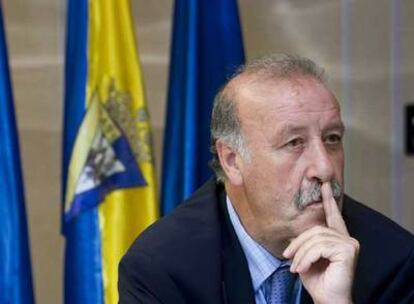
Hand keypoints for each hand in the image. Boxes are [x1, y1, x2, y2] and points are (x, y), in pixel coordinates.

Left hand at [283, 183, 358, 303]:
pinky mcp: (348, 250)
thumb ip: (305, 244)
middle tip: (287, 256)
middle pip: (315, 229)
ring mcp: (349, 243)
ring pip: (315, 238)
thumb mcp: (306, 258)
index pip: (333, 216)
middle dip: (298, 243)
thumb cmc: (318, 281)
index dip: (328, 200)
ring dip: (301, 253)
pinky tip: (301, 269)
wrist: (328, 300)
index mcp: (338, 238)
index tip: (324, 185)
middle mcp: (347, 238)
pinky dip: (306, 258)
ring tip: (295, 267)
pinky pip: (319, 247)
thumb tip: (294, 235)